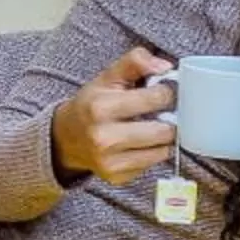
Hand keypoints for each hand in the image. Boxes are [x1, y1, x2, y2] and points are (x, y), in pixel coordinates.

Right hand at [52, 47, 177, 185]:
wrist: (67, 138)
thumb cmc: (93, 103)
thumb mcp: (109, 76)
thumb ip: (136, 61)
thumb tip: (166, 67)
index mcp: (100, 107)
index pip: (157, 98)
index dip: (167, 92)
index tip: (164, 91)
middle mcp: (104, 138)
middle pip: (164, 130)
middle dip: (171, 118)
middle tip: (166, 111)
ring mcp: (110, 162)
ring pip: (163, 150)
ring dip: (165, 137)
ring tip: (155, 126)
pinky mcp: (117, 177)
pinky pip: (153, 164)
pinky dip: (154, 152)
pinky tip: (143, 143)